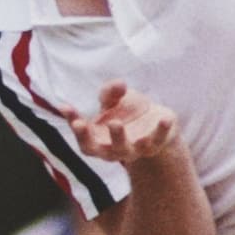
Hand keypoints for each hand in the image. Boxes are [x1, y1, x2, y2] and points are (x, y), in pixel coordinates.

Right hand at [63, 80, 180, 171]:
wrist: (154, 122)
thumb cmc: (126, 111)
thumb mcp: (114, 100)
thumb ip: (110, 92)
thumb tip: (119, 85)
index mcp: (98, 140)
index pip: (82, 138)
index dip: (74, 126)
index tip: (68, 110)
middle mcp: (113, 150)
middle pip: (97, 150)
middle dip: (89, 138)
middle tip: (82, 123)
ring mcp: (133, 149)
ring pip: (125, 150)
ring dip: (118, 138)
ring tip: (116, 122)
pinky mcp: (154, 145)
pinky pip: (157, 140)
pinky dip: (161, 130)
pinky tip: (166, 118)